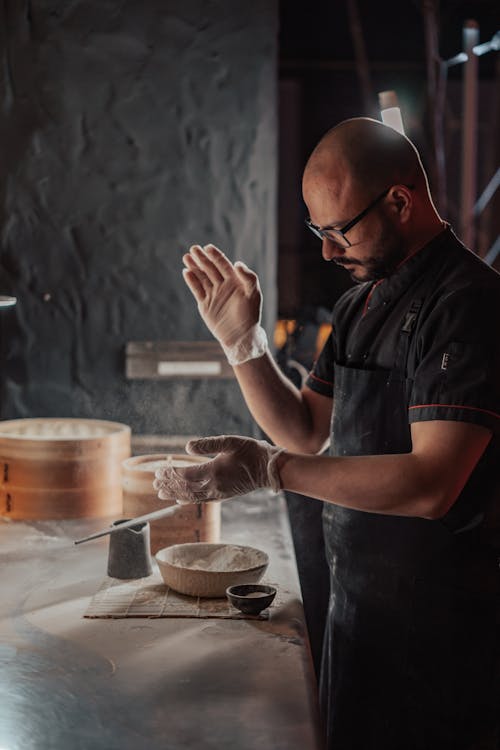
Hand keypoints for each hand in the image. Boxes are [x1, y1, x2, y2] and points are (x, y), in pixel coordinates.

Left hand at [153, 435, 284, 504]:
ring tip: (160, 493)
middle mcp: (214, 486)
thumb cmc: (251, 452)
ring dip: (174, 494)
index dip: (170, 473)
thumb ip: (208, 444)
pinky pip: (201, 501)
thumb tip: (187, 446)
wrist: (269, 469)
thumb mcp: (230, 441)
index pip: (185, 475)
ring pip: (190, 497)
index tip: (159, 470)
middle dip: (168, 485)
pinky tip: (180, 500)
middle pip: (184, 488)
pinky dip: (188, 500)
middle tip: (154, 482)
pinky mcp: (223, 496)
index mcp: (214, 472)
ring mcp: (218, 493)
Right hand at [182, 244, 267, 364]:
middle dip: (202, 258)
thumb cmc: (250, 315)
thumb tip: (237, 263)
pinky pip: (197, 290)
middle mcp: (223, 285)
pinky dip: (191, 281)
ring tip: (186, 257)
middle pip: (210, 268)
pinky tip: (186, 272)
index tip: (208, 248)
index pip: (223, 264)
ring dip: (194, 267)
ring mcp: (213, 294)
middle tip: (194, 248)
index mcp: (235, 281)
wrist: (240, 336)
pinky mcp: (205, 304)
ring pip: (202, 277)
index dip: (216, 256)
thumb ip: (248, 278)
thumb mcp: (253, 294)